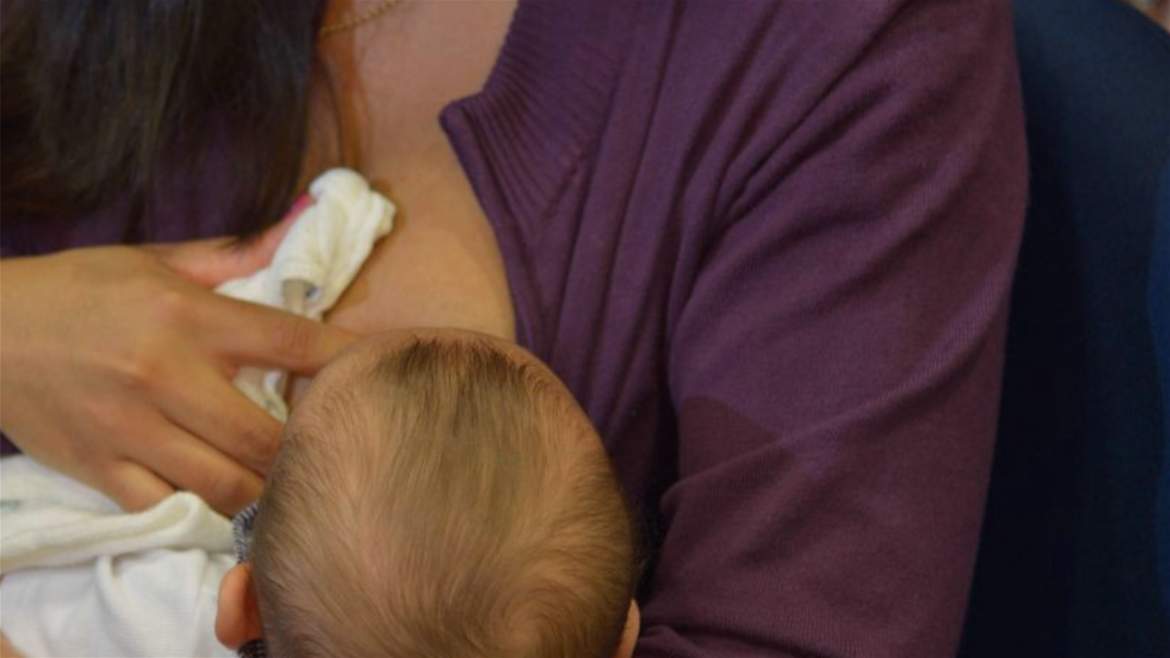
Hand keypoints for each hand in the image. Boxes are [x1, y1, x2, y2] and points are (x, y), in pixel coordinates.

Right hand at [0, 204, 353, 514]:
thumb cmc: (78, 288)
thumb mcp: (153, 259)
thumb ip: (231, 255)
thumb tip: (296, 226)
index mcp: (188, 317)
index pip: (291, 343)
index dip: (345, 363)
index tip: (377, 374)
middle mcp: (165, 376)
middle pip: (265, 435)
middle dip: (307, 448)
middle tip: (329, 446)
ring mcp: (130, 429)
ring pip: (225, 484)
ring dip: (265, 489)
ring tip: (287, 479)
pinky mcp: (99, 468)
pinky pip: (168, 508)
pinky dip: (205, 510)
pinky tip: (226, 499)